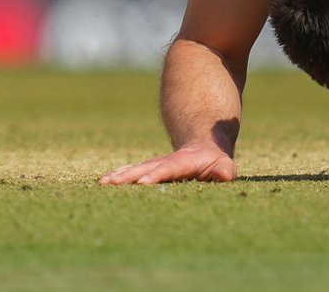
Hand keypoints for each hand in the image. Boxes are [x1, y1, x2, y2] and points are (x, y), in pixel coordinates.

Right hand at [100, 144, 236, 184]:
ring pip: (136, 168)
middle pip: (146, 167)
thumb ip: (224, 170)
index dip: (157, 175)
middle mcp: (166, 162)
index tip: (142, 182)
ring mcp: (156, 165)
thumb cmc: (216, 164)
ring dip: (120, 175)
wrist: (204, 147)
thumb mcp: (224, 166)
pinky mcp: (149, 169)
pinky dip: (120, 175)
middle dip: (130, 175)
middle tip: (111, 182)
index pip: (169, 169)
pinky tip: (105, 181)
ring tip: (104, 182)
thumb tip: (225, 175)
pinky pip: (133, 171)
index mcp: (184, 162)